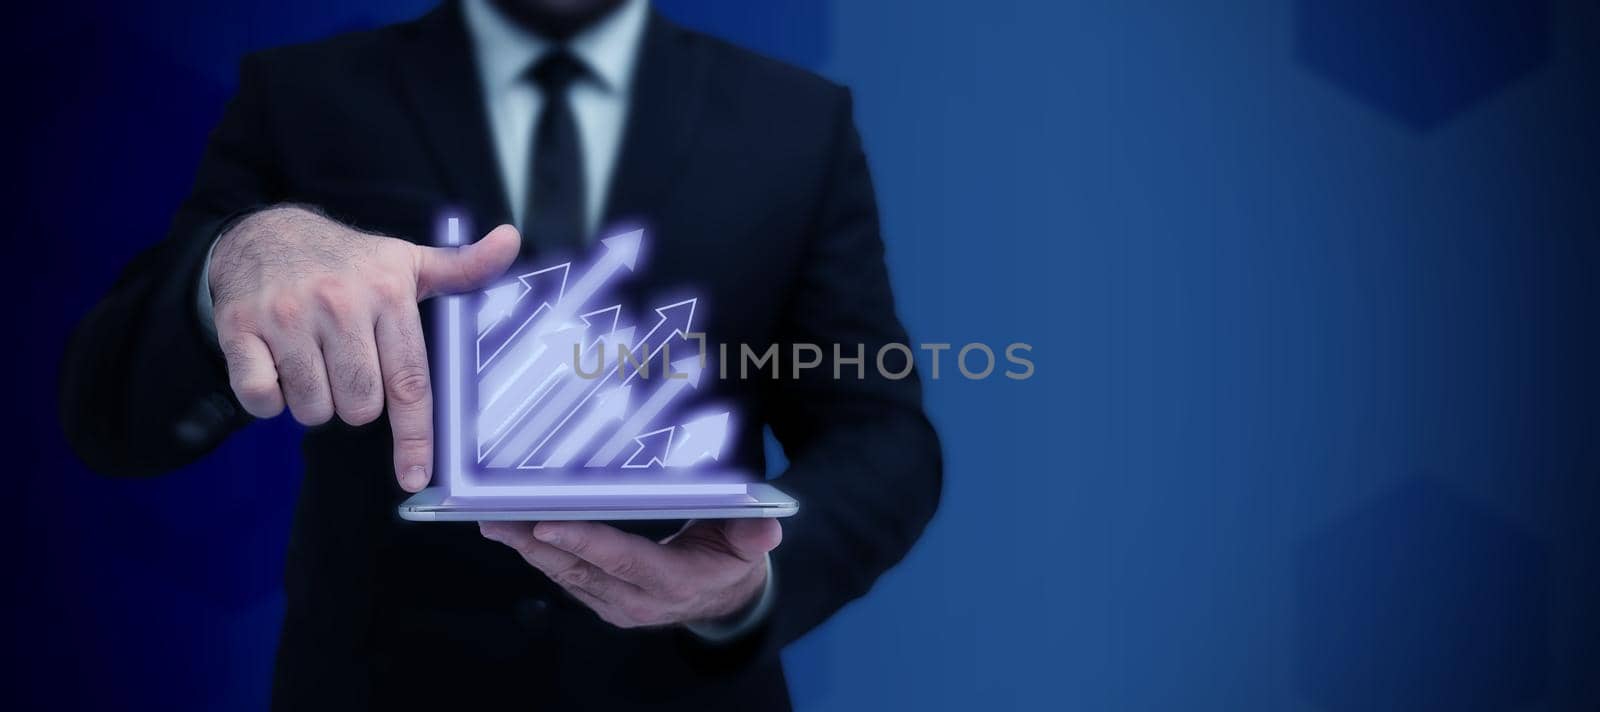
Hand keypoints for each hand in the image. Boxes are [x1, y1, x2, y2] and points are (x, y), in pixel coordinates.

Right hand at [209, 205, 519, 490]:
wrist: (262, 233)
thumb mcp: (406, 261)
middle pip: (359, 406)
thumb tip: (510, 241)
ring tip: (313, 363)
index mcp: (388, 294)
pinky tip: (276, 367)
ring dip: (314, 401)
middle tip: (347, 370)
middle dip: (356, 404)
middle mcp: (339, 304)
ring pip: (312, 409)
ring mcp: (286, 316)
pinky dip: (268, 399)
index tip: (415, 477)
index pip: (410, 381)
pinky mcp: (240, 328)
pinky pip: (261, 399)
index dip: (415, 436)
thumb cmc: (347, 261)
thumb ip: (462, 267)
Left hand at [479, 518, 781, 628]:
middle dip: (535, 545)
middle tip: (498, 518)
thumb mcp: (749, 546)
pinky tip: (514, 532)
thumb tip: (766, 529)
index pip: (624, 560)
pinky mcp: (601, 600)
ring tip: (493, 521)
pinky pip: (565, 578)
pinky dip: (539, 554)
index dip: (585, 543)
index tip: (547, 525)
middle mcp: (637, 599)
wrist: (725, 600)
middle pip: (579, 570)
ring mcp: (616, 604)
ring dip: (527, 550)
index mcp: (673, 583)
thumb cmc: (732, 560)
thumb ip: (753, 535)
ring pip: (564, 576)